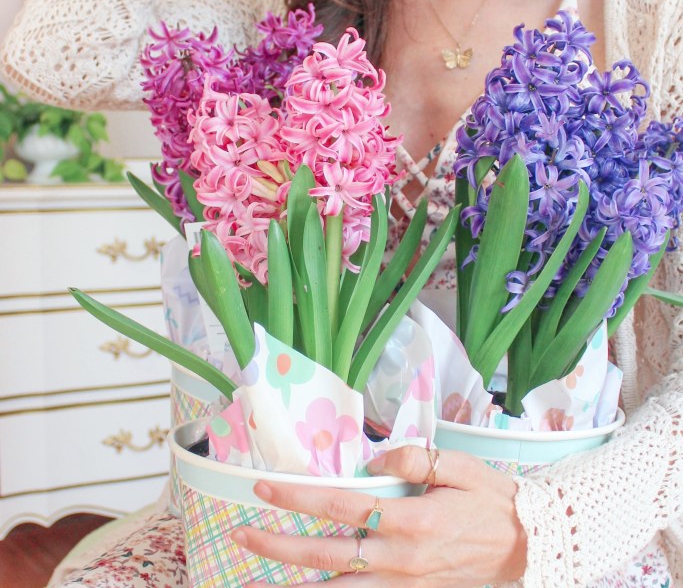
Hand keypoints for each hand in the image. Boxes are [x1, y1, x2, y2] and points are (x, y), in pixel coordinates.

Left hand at [230, 445, 527, 586]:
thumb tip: (373, 458)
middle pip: (326, 554)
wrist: (528, 545)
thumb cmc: (492, 499)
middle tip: (240, 535)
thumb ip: (413, 459)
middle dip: (278, 546)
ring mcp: (403, 583)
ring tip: (253, 586)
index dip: (298, 498)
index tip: (265, 488)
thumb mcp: (459, 465)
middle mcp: (400, 558)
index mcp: (410, 520)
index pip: (340, 506)